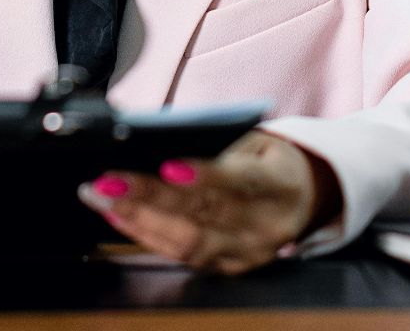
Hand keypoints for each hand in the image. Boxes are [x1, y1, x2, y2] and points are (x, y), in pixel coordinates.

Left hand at [78, 129, 343, 274]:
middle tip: (107, 182)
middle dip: (149, 198)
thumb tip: (154, 143)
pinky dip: (146, 234)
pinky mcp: (231, 268)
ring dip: (137, 219)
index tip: (168, 167)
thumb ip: (216, 146)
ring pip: (188, 243)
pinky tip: (119, 216)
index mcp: (279, 184)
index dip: (203, 177)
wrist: (308, 197)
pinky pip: (183, 256)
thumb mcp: (256, 141)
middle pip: (204, 215)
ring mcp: (249, 253)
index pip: (239, 182)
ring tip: (101, 198)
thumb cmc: (272, 160)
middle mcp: (266, 225)